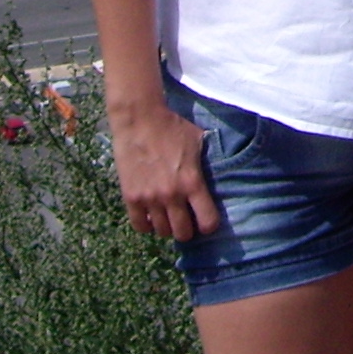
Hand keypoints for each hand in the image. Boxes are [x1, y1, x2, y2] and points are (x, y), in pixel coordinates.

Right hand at [111, 101, 222, 241]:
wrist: (140, 120)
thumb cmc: (173, 128)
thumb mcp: (199, 141)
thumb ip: (208, 161)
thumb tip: (221, 168)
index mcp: (192, 182)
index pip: (207, 222)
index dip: (209, 225)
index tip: (207, 221)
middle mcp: (172, 195)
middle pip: (183, 233)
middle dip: (188, 230)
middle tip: (188, 221)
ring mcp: (150, 198)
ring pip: (162, 231)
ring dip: (168, 227)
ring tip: (169, 217)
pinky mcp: (131, 197)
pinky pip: (140, 225)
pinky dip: (147, 225)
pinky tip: (151, 216)